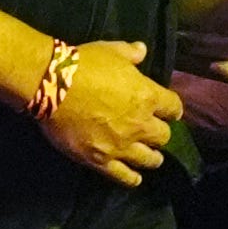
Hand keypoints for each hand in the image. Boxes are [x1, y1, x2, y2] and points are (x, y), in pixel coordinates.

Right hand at [41, 40, 182, 188]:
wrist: (53, 85)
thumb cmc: (84, 64)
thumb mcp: (111, 51)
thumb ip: (131, 53)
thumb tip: (142, 50)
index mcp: (147, 96)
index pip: (174, 108)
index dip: (172, 109)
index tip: (170, 111)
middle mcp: (140, 124)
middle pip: (163, 136)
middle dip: (161, 134)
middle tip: (154, 133)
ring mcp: (122, 145)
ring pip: (149, 160)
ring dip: (152, 158)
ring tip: (151, 158)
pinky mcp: (101, 160)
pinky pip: (124, 176)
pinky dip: (132, 178)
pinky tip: (135, 178)